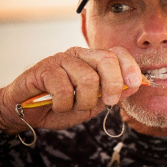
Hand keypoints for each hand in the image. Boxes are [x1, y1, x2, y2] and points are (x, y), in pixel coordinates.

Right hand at [0, 47, 141, 134]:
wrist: (30, 112)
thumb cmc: (64, 106)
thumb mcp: (94, 103)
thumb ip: (113, 93)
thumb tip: (136, 84)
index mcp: (94, 60)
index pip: (117, 53)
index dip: (130, 67)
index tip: (134, 84)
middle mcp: (80, 55)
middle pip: (106, 59)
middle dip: (112, 84)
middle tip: (108, 102)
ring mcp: (62, 59)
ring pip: (87, 78)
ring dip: (84, 101)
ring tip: (74, 106)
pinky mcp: (45, 68)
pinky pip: (64, 89)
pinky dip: (64, 105)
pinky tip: (57, 105)